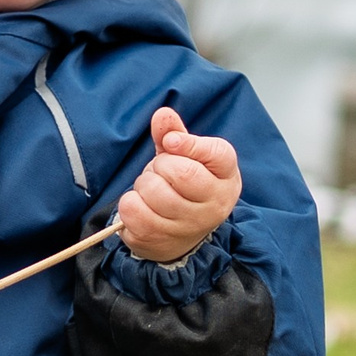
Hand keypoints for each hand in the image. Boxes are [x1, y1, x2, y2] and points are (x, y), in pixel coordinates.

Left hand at [117, 108, 240, 263]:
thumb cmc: (185, 187)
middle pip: (180, 172)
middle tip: (161, 171)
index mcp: (226, 176)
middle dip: (161, 164)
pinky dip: (129, 202)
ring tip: (152, 190)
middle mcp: (215, 204)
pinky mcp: (161, 240)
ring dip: (143, 184)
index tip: (170, 142)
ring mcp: (189, 227)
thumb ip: (174, 133)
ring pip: (153, 191)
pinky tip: (141, 206)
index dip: (186, 143)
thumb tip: (163, 115)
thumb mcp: (185, 157)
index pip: (214, 153)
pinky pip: (133, 210)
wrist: (181, 235)